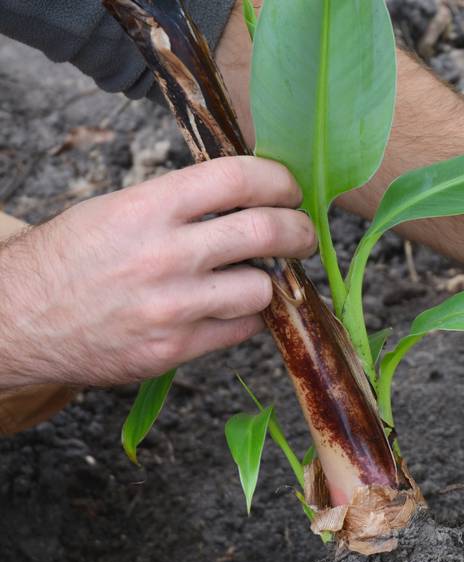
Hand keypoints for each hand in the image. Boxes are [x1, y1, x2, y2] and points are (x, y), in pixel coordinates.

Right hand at [0, 156, 315, 388]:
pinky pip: (241, 330)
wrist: (15, 320)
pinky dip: (245, 318)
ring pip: (263, 288)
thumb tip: (254, 196)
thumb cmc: (71, 259)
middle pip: (266, 232)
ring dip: (271, 282)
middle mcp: (163, 255)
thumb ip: (181, 204)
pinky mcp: (173, 350)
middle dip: (299, 231)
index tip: (290, 188)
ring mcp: (171, 307)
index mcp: (146, 207)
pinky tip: (229, 309)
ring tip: (259, 275)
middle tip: (302, 233)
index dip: (278, 180)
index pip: (237, 178)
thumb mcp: (116, 211)